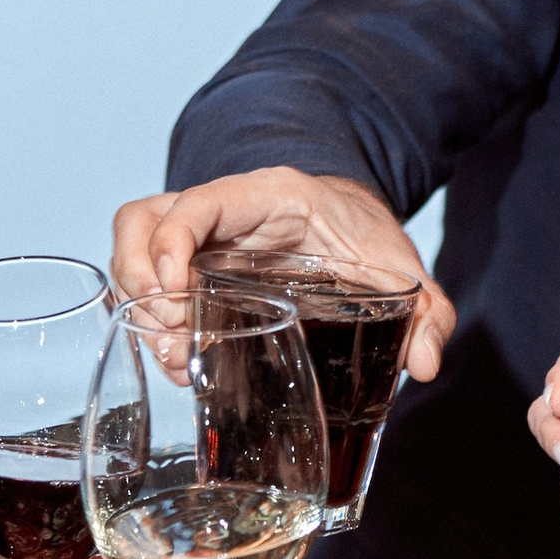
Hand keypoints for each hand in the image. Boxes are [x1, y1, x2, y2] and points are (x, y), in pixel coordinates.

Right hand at [111, 168, 451, 380]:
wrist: (348, 220)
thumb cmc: (362, 234)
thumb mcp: (398, 265)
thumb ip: (427, 309)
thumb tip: (423, 362)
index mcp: (265, 196)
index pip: (198, 202)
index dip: (172, 240)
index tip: (176, 289)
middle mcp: (219, 210)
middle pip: (142, 222)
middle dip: (144, 283)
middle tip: (176, 334)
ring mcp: (197, 238)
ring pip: (131, 250)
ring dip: (140, 306)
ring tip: (177, 354)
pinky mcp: (189, 267)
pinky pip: (144, 282)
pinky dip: (150, 323)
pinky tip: (180, 359)